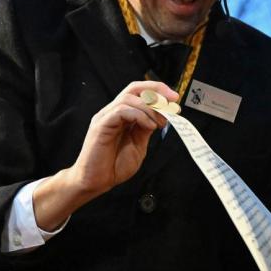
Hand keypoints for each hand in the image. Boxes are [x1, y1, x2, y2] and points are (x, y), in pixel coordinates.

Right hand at [32, 81, 176, 229]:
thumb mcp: (138, 145)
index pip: (139, 92)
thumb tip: (160, 116)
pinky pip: (121, 111)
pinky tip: (148, 127)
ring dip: (150, 108)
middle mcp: (112, 112)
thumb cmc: (114, 166)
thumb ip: (146, 129)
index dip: (157, 90)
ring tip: (159, 123)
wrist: (96, 182)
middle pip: (134, 88)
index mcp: (122, 115)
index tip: (174, 98)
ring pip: (129, 98)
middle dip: (156, 91)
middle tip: (171, 103)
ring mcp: (105, 117)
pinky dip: (139, 116)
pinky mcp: (101, 126)